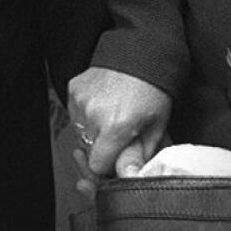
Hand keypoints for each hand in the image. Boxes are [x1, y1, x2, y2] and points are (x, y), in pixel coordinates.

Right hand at [67, 66, 171, 188]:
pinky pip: (75, 114)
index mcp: (116, 126)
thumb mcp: (157, 127)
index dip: (108, 167)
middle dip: (103, 149)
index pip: (97, 166)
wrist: (141, 54)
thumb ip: (142, 156)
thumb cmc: (153, 90)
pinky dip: (86, 115)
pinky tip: (104, 106)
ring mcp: (80, 101)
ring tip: (112, 117)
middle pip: (88, 151)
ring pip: (80, 133)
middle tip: (121, 136)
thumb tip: (130, 177)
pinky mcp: (73, 90)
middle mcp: (93, 114)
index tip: (118, 160)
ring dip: (93, 133)